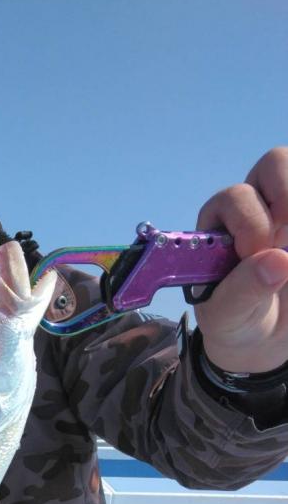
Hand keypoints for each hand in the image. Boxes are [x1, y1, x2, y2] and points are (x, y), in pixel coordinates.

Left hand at [194, 147, 287, 372]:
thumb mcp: (227, 316)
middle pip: (274, 163)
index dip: (249, 220)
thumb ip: (242, 291)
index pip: (234, 198)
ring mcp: (286, 212)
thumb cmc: (235, 322)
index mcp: (221, 225)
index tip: (255, 252)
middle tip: (285, 234)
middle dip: (285, 193)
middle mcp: (257, 208)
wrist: (263, 340)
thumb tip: (278, 260)